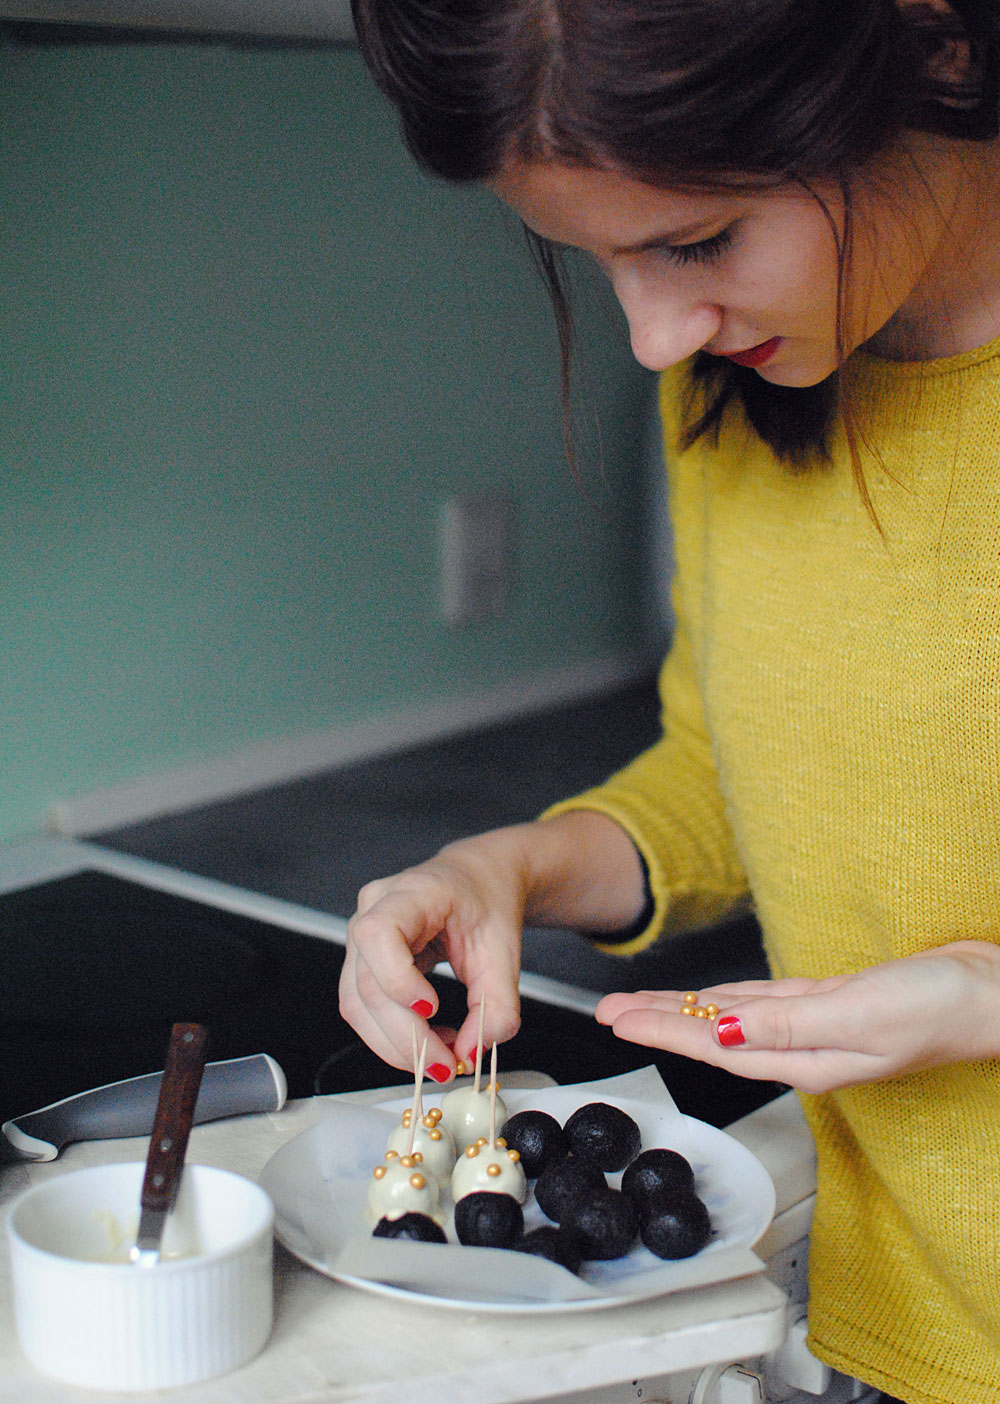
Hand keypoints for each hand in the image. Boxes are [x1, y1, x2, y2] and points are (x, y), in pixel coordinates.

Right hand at [339, 831, 528, 1078]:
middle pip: (368, 984)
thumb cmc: (487, 901)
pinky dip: (392, 1034)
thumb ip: (497, 1004)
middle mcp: (374, 908)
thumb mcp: (505, 951)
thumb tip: (472, 1050)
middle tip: (447, 1064)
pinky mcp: (363, 958)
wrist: (479, 880)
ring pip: (357, 1003)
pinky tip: (427, 1039)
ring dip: (396, 1043)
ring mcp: (361, 933)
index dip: (397, 979)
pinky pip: (363, 1005)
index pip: (378, 933)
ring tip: (441, 1056)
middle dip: (406, 1036)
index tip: (432, 1010)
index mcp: (411, 892)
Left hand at [595, 941, 999, 1092]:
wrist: (993, 992)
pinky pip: (764, 1002)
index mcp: (804, 1059)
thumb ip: (787, 1026)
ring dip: (684, 1011)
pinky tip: (712, 998)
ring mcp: (817, 1026)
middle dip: (656, 1023)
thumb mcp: (858, 1016)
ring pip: (732, 1017)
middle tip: (608, 1014)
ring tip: (641, 1006)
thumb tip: (722, 1031)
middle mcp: (803, 1048)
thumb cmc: (941, 1010)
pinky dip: (730, 998)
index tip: (616, 1021)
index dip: (660, 1030)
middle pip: (710, 1035)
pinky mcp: (833, 1003)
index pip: (712, 1046)